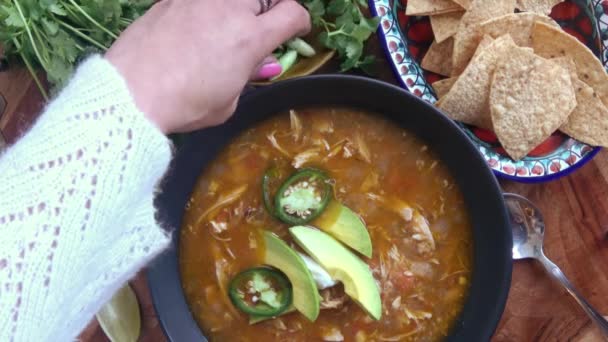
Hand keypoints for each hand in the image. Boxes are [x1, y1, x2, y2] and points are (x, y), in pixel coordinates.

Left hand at [106, 0, 309, 133]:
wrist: (129, 93)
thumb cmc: (184, 105)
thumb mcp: (228, 102)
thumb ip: (248, 76)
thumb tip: (261, 63)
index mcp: (250, 37)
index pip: (292, 13)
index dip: (299, 23)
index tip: (296, 32)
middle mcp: (229, 7)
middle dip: (269, 10)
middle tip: (258, 30)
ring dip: (238, 9)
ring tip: (225, 28)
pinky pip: (201, 1)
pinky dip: (207, 10)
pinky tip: (197, 28)